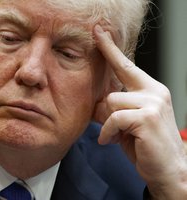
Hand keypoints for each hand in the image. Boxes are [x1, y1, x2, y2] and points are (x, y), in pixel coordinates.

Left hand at [93, 24, 186, 198]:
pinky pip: (114, 117)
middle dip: (106, 109)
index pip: (126, 65)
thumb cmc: (145, 145)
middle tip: (111, 126)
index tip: (99, 33)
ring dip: (108, 123)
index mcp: (150, 90)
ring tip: (116, 135)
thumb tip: (97, 100)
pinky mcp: (147, 116)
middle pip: (114, 87)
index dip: (110, 49)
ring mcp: (153, 102)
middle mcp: (154, 91)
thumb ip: (114, 107)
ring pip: (112, 102)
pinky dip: (108, 131)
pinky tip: (111, 141)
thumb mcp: (127, 122)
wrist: (167, 169)